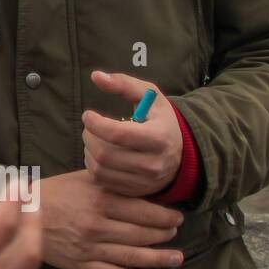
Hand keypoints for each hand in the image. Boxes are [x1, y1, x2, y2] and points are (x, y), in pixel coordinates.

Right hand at [37, 170, 184, 268]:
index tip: (177, 216)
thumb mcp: (81, 178)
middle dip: (165, 233)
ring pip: (133, 255)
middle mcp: (97, 225)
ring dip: (159, 258)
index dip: (166, 215)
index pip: (144, 210)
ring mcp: (90, 247)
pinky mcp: (81, 264)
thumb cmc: (53, 192)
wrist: (22, 215)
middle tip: (176, 232)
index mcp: (99, 200)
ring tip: (177, 258)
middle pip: (142, 233)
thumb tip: (141, 185)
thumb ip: (110, 182)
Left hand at [82, 70, 182, 197]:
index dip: (96, 124)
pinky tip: (99, 154)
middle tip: (89, 127)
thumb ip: (124, 84)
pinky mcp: (134, 191)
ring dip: (89, 150)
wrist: (179, 154)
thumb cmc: (160, 120)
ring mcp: (144, 181)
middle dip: (89, 136)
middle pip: (105, 153)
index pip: (118, 134)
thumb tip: (96, 76)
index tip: (88, 115)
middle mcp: (153, 163)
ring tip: (94, 138)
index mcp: (159, 138)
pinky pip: (102, 180)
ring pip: (100, 168)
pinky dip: (94, 165)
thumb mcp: (150, 97)